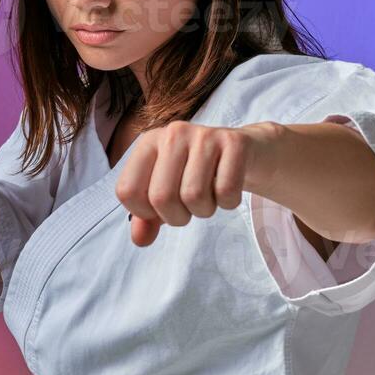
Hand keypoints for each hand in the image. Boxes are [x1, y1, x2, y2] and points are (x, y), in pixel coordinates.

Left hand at [114, 120, 268, 245]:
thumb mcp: (168, 193)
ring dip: (204, 210)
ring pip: (194, 195)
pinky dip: (228, 203)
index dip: (144, 213)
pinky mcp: (234, 142)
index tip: (161, 208)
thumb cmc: (199, 174)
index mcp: (149, 143)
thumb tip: (140, 240)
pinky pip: (226, 191)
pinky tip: (227, 190)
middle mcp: (173, 134)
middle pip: (161, 197)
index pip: (128, 191)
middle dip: (177, 217)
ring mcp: (204, 135)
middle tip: (189, 208)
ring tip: (209, 197)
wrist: (247, 151)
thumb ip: (147, 218)